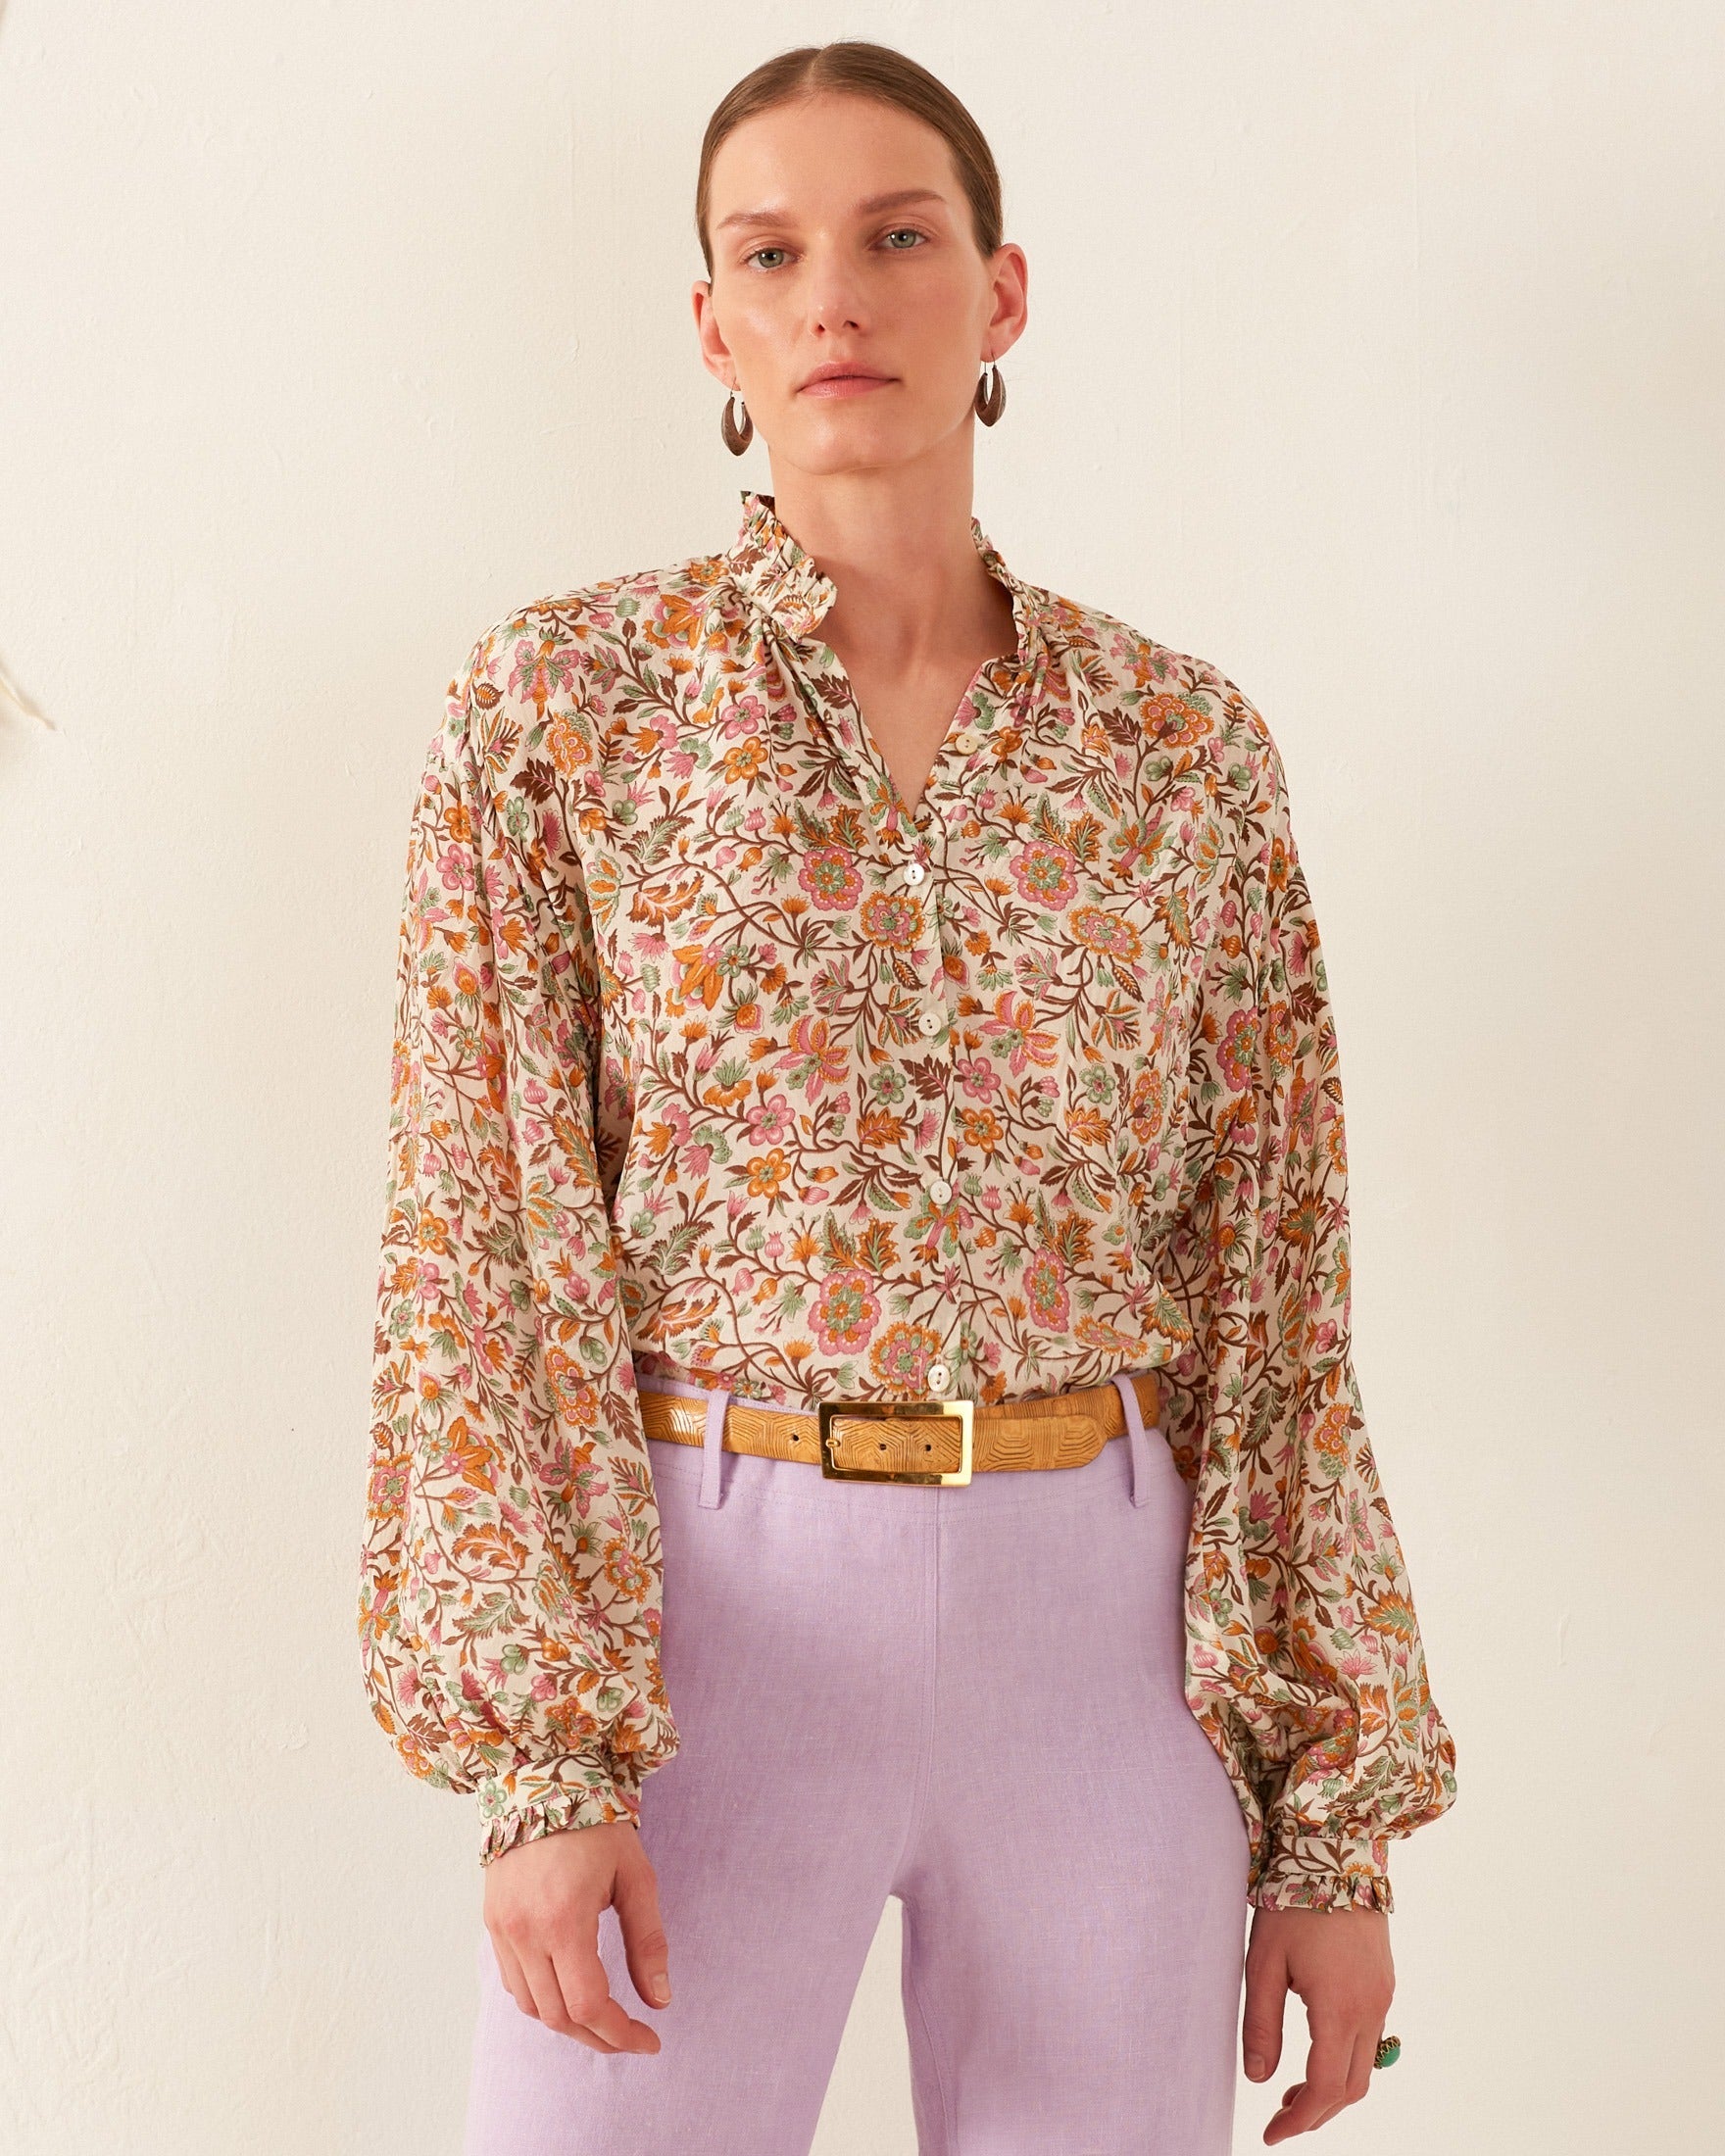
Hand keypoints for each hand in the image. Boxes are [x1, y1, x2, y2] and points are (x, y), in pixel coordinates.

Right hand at [482, 1819, 671, 2053]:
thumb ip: (648, 1942)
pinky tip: (569, 1991)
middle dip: (600, 2036)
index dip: (621, 2034)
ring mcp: (503, 1930)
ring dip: (569, 2023)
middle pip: (559, 2017)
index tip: (650, 2041)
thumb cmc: (597, 1826)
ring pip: (533, 2007)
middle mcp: (525, 1932)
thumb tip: (660, 2002)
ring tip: (605, 2019)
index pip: (589, 2005)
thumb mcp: (636, 1877)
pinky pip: (514, 1983)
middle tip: (632, 2037)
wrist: (542, 1782)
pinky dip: (543, 2000)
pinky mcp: (493, 1923)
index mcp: (564, 1920)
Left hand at [1242, 1904, 1394, 2141]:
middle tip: (1280, 2118)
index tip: (1271, 2134)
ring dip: (1333, 2088)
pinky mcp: (1384, 1982)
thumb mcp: (1264, 1962)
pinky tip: (1318, 2053)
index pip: (1325, 2088)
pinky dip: (1346, 2060)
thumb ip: (1260, 2023)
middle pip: (1352, 2088)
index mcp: (1339, 2008)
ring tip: (1294, 2091)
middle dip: (1317, 2112)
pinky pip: (1371, 2038)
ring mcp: (1382, 1995)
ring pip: (1365, 2066)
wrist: (1337, 1852)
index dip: (1299, 2119)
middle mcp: (1370, 2009)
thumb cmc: (1293, 1903)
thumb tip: (1258, 2078)